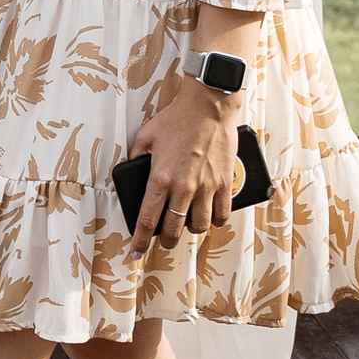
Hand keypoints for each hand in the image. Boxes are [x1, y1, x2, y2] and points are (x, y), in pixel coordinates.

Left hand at [124, 77, 244, 249]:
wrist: (208, 106)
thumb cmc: (177, 119)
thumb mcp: (146, 136)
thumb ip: (136, 158)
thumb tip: (132, 171)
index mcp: (160, 177)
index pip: (147, 219)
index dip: (139, 240)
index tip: (136, 253)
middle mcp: (183, 187)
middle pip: (173, 230)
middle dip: (165, 241)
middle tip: (162, 240)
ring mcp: (206, 188)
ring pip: (199, 227)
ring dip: (190, 230)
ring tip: (186, 226)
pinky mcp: (225, 184)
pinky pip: (222, 215)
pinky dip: (216, 221)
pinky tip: (210, 217)